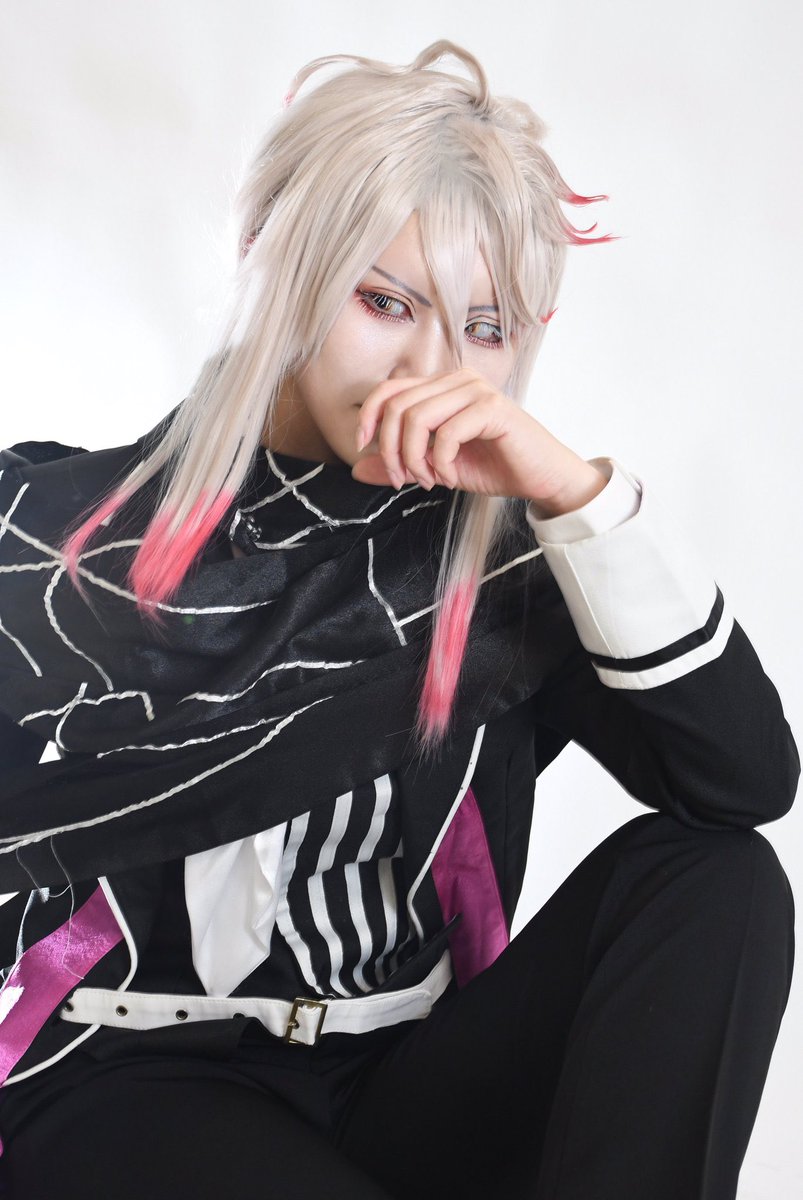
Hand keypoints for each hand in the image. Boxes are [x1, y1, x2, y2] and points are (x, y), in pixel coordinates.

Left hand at [350, 367, 607, 514]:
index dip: (368, 417)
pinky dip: (440, 464)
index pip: (389, 389)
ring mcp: (476, 390)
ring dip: (414, 459)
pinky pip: (446, 434)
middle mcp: (457, 380)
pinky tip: (449, 479)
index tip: (363, 449)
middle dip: (392, 450)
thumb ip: (399, 466)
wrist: (542, 478)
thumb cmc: (495, 467)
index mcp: (443, 386)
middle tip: (404, 480)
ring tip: (430, 481)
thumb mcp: (436, 469)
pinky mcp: (492, 408)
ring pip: (417, 419)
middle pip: (398, 406)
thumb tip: (356, 469)